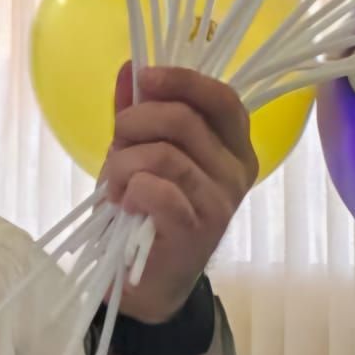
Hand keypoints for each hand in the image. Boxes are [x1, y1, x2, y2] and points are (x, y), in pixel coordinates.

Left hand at [105, 65, 258, 324]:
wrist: (145, 286)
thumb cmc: (146, 212)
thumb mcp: (141, 154)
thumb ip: (140, 112)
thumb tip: (131, 68)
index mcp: (234, 147)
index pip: (221, 98)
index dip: (183, 81)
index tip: (146, 78)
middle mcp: (237, 171)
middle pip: (184, 120)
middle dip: (134, 124)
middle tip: (117, 145)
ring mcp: (221, 202)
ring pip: (163, 155)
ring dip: (123, 164)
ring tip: (116, 185)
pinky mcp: (196, 231)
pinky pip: (155, 189)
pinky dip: (129, 190)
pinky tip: (124, 204)